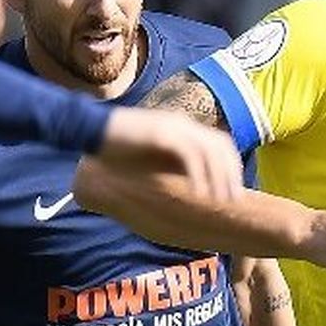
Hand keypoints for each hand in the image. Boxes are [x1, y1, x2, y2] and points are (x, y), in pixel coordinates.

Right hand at [94, 106, 244, 202]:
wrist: (91, 130)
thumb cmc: (119, 148)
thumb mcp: (153, 157)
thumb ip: (172, 165)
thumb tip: (189, 186)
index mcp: (184, 127)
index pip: (221, 142)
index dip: (232, 167)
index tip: (234, 190)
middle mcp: (183, 124)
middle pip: (222, 146)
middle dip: (231, 174)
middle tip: (233, 200)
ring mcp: (173, 127)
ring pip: (210, 151)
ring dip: (218, 178)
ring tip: (219, 200)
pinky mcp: (162, 134)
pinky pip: (189, 155)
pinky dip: (198, 175)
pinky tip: (199, 194)